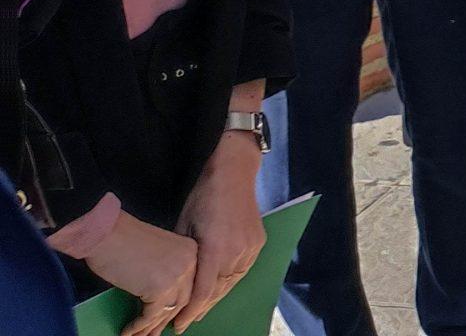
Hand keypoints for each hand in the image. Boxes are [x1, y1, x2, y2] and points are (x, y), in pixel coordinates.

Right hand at [83, 214, 197, 335]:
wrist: (104, 232)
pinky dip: (138, 326)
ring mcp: (177, 276)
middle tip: (155, 334)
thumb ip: (167, 271)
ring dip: (151, 328)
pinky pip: (150, 315)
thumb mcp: (157, 255)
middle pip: (182, 300)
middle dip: (166, 320)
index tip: (175, 321)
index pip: (191, 285)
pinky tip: (128, 332)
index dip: (182, 307)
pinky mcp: (159, 289)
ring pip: (167, 311)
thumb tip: (163, 298)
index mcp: (192, 251)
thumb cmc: (122, 240)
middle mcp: (191, 263)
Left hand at [172, 133, 263, 329]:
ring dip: (216, 297)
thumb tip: (178, 277)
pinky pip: (242, 271)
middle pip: (218, 291)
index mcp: (215, 250)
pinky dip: (229, 282)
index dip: (190, 312)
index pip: (202, 292)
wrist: (233, 175)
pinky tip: (220, 287)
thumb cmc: (203, 197)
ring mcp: (250, 249)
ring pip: (232, 283)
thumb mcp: (183, 226)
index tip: (179, 326)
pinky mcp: (258, 243)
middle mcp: (236, 253)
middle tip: (187, 321)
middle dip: (202, 308)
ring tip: (202, 309)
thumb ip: (185, 255)